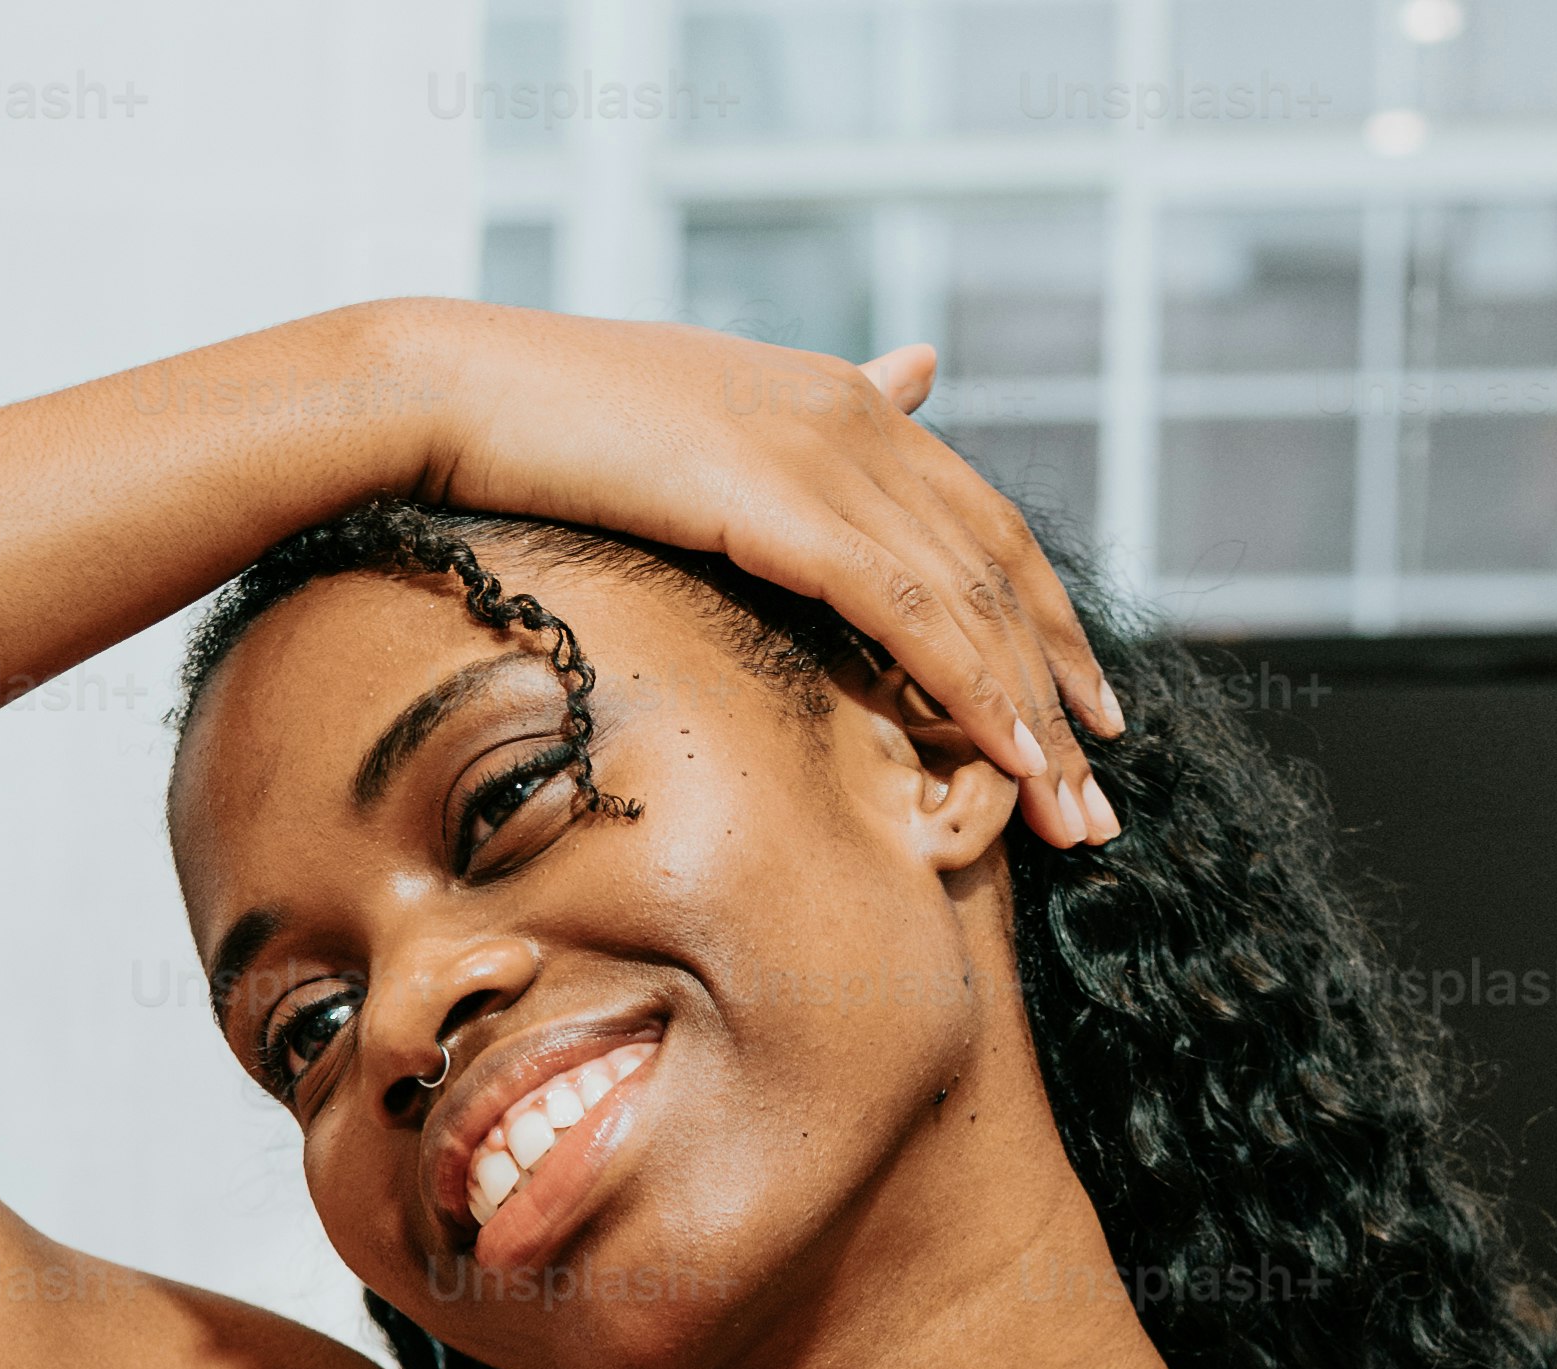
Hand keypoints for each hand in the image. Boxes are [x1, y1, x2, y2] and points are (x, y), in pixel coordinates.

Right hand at [375, 303, 1123, 845]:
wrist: (455, 390)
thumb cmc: (549, 425)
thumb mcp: (701, 422)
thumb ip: (809, 431)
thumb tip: (915, 370)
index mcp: (844, 401)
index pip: (981, 522)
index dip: (1042, 616)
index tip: (1083, 704)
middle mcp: (860, 418)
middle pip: (1002, 570)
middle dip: (1060, 686)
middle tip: (1101, 787)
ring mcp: (830, 456)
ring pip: (973, 605)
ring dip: (1034, 719)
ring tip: (1076, 811)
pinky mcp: (788, 505)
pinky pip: (913, 615)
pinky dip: (976, 689)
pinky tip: (1016, 754)